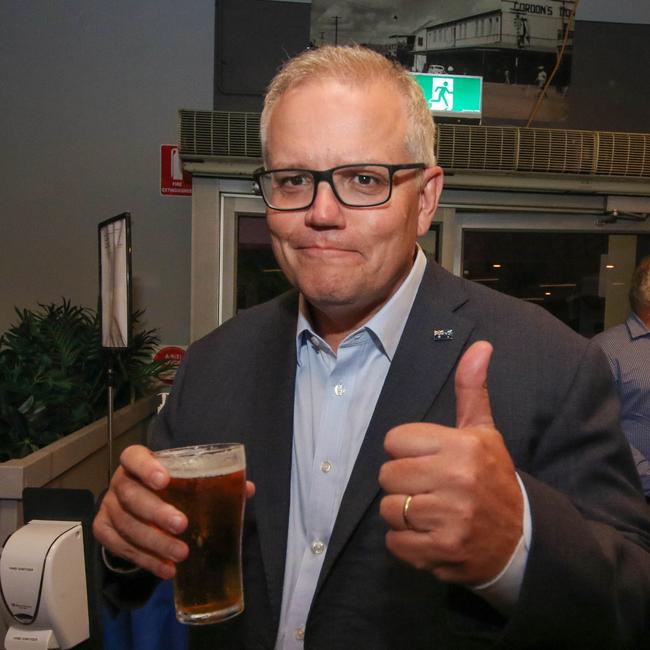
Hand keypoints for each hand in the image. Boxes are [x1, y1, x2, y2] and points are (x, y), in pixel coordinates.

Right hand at [93, 444, 254, 578]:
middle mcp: (119, 482)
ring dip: (154, 542)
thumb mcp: (189, 480)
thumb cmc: (170, 488)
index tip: (165, 480)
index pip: (133, 456)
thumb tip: (247, 489)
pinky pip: (119, 548)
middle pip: (130, 495)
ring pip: (125, 524)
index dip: (146, 467)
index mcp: (137, 462)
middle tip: (182, 525)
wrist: (141, 508)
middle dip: (156, 512)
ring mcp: (109, 507)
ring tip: (181, 554)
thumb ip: (215, 481)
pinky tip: (165, 569)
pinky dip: (144, 560)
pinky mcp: (103, 530)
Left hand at [378, 341, 522, 585]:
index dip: (405, 451)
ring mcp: (450, 518)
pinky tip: (429, 535)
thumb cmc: (492, 477)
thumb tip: (480, 345)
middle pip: (387, 475)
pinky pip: (395, 543)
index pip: (394, 440)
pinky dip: (406, 543)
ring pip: (389, 509)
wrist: (520, 538)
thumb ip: (472, 390)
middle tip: (427, 487)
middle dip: (401, 482)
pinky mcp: (442, 551)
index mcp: (462, 446)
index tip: (426, 459)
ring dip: (403, 514)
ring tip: (429, 512)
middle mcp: (456, 479)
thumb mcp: (483, 432)